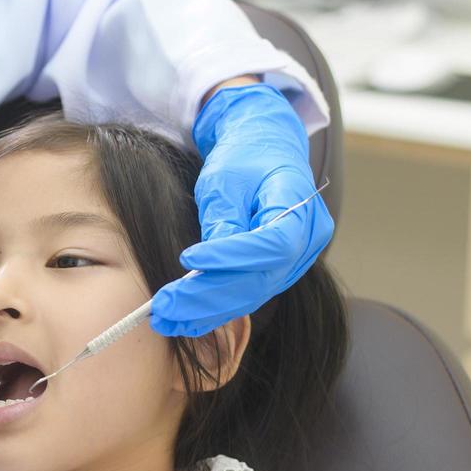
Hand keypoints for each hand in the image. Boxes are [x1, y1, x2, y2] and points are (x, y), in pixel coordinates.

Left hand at [151, 83, 333, 337]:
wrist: (263, 148)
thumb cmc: (244, 158)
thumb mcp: (226, 179)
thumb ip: (221, 220)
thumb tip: (204, 267)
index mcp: (300, 206)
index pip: (273, 243)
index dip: (232, 256)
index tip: (188, 258)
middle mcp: (307, 240)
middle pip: (260, 279)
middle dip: (207, 296)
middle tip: (163, 305)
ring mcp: (295, 261)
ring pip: (252, 294)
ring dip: (205, 311)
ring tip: (164, 318)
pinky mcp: (276, 273)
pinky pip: (247, 295)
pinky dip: (214, 310)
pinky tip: (182, 321)